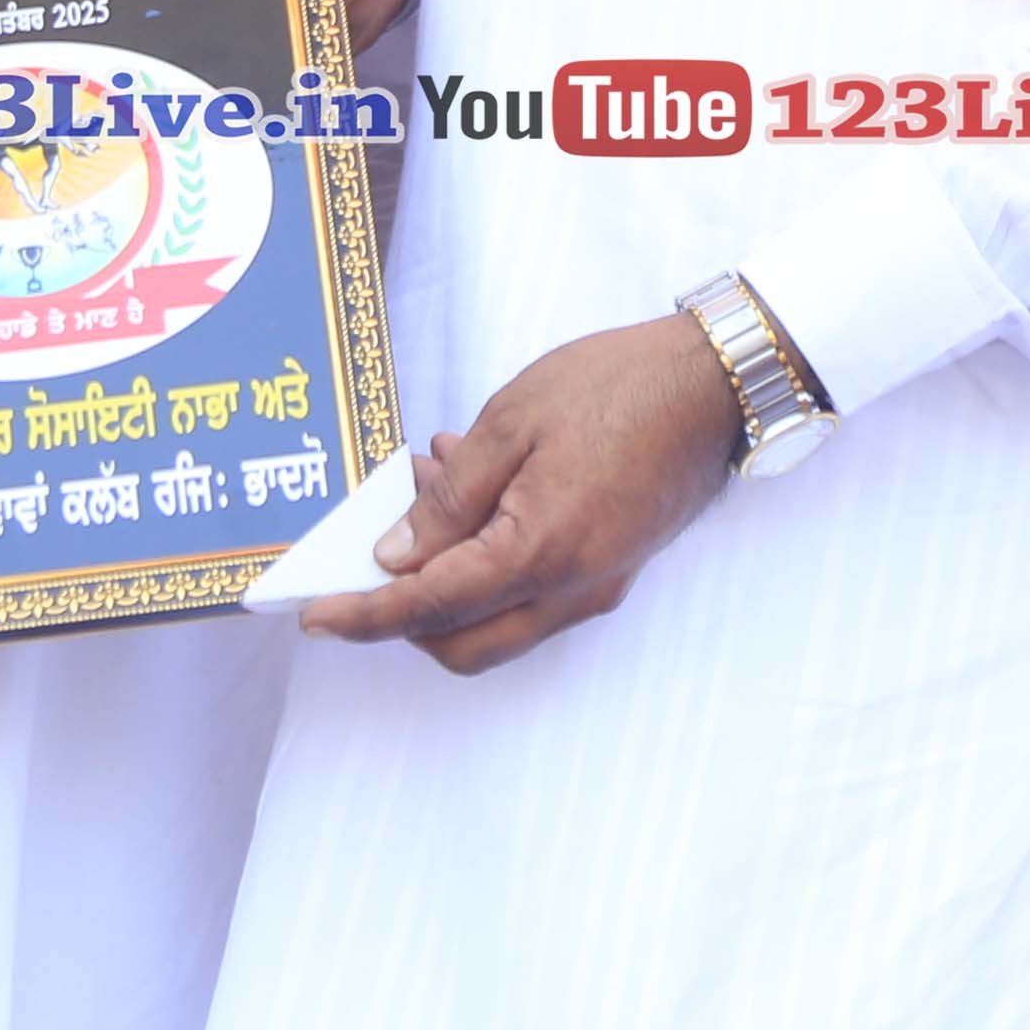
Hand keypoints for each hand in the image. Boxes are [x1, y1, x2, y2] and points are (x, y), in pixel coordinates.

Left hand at [300, 311, 736, 672]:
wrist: (716, 384)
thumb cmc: (618, 387)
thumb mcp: (512, 423)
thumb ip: (449, 501)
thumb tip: (396, 559)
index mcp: (542, 552)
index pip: (431, 607)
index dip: (365, 618)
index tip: (314, 619)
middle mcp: (573, 589)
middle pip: (463, 645)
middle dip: (401, 621)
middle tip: (362, 561)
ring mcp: (598, 587)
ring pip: (497, 628)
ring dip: (446, 588)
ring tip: (423, 495)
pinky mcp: (611, 571)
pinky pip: (532, 597)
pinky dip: (488, 569)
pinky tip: (474, 494)